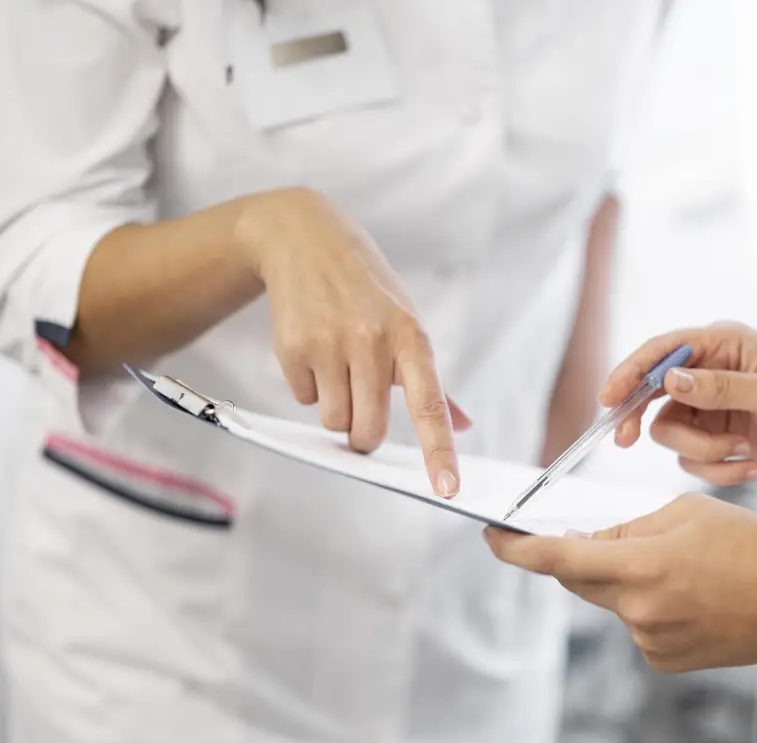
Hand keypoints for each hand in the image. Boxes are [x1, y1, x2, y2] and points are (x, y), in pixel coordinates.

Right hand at [235, 188, 469, 496]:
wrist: (305, 240)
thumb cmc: (367, 290)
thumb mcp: (407, 322)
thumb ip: (433, 381)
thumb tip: (463, 423)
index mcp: (412, 339)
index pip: (430, 406)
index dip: (439, 451)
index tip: (447, 489)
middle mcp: (373, 342)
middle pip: (366, 431)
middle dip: (362, 434)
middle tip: (361, 410)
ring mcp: (330, 345)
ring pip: (333, 421)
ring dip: (334, 408)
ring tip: (336, 366)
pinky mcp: (293, 347)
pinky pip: (302, 399)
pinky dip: (307, 387)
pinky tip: (313, 350)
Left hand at [485, 493, 756, 671]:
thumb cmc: (756, 545)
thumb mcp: (687, 512)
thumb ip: (628, 528)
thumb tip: (588, 544)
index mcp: (643, 565)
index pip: (557, 560)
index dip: (516, 550)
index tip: (491, 537)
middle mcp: (640, 611)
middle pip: (580, 581)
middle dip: (582, 556)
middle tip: (606, 536)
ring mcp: (653, 642)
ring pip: (614, 601)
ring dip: (627, 580)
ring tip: (686, 566)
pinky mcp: (668, 662)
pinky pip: (638, 624)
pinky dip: (649, 605)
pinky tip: (693, 595)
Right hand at [600, 322, 756, 485]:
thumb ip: (720, 387)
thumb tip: (669, 380)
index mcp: (721, 344)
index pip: (660, 351)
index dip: (629, 373)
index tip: (608, 399)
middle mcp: (709, 370)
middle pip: (651, 393)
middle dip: (641, 420)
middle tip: (625, 442)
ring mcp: (710, 404)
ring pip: (671, 433)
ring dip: (701, 452)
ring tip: (741, 453)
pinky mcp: (717, 433)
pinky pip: (692, 458)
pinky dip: (717, 468)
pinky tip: (752, 464)